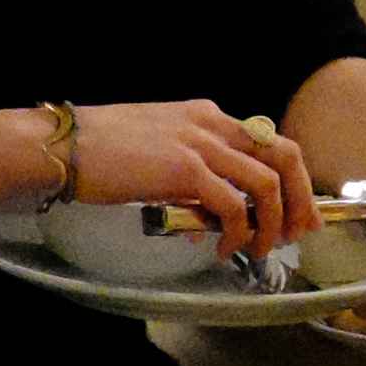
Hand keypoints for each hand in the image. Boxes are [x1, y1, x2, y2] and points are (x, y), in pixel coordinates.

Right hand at [64, 96, 311, 254]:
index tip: (298, 212)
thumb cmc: (102, 151)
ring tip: (259, 249)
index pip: (269, 141)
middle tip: (296, 234)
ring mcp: (200, 144)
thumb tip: (213, 212)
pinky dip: (237, 233)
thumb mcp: (160, 149)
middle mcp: (212, 123)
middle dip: (299, 199)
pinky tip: (223, 249)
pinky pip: (232, 206)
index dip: (293, 179)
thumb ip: (192, 172)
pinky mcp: (184, 169)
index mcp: (207, 116)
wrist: (66, 146)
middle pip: (284, 156)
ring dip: (272, 223)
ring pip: (266, 183)